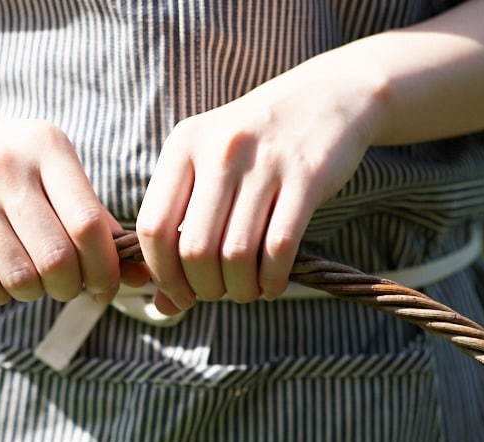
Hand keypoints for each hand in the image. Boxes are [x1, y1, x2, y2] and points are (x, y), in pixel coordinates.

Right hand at [0, 98, 148, 305]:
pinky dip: (0, 295)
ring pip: (20, 278)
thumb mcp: (51, 172)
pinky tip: (0, 279)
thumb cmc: (8, 167)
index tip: (106, 286)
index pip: (88, 226)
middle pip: (56, 260)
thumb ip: (96, 220)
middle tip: (65, 286)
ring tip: (32, 279)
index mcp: (47, 146)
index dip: (105, 269)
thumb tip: (144, 276)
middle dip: (69, 287)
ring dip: (34, 293)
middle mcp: (5, 164)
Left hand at [135, 61, 384, 313]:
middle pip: (194, 250)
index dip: (162, 274)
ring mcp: (264, 162)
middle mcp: (220, 150)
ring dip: (240, 289)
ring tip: (247, 290)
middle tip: (218, 293)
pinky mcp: (306, 177)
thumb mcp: (211, 165)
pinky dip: (273, 280)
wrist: (330, 94)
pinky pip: (279, 248)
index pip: (153, 227)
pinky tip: (273, 284)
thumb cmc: (258, 143)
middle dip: (205, 289)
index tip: (179, 293)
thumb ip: (180, 227)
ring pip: (236, 255)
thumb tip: (162, 305)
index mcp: (184, 145)